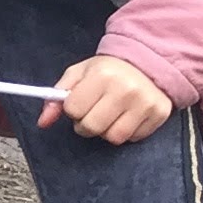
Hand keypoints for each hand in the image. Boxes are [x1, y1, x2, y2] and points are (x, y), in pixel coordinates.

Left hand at [42, 55, 171, 144]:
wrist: (148, 63)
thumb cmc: (108, 71)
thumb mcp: (78, 74)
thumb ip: (55, 96)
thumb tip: (43, 122)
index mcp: (102, 75)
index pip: (74, 109)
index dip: (73, 110)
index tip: (80, 103)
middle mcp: (125, 90)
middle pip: (92, 127)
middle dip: (86, 124)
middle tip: (92, 113)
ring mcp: (144, 103)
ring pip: (113, 137)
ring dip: (106, 131)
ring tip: (109, 116)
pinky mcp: (159, 114)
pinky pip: (133, 138)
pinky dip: (126, 132)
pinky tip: (127, 116)